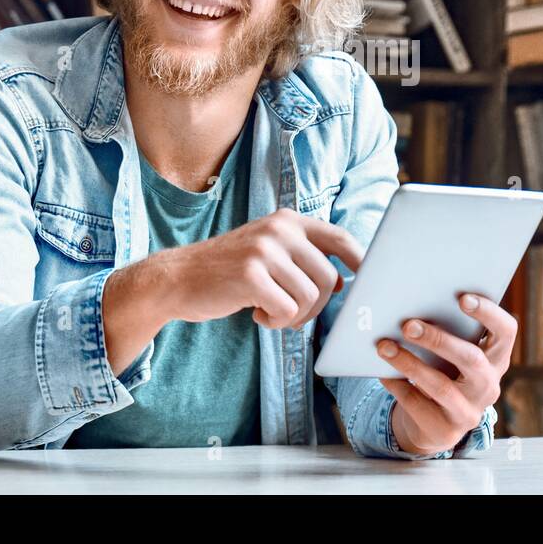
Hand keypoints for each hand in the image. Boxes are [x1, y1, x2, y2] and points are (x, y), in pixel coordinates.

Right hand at [164, 207, 364, 329]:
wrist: (176, 279)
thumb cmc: (227, 271)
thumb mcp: (267, 252)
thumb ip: (304, 259)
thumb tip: (344, 281)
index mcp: (287, 221)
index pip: (339, 238)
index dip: (360, 261)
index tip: (366, 281)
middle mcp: (279, 230)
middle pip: (327, 278)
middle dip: (315, 306)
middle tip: (291, 312)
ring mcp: (264, 251)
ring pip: (310, 297)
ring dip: (294, 316)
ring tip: (270, 310)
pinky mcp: (251, 276)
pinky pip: (287, 311)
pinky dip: (276, 321)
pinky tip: (257, 314)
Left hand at [376, 292, 514, 455]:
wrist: (435, 424)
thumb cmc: (444, 373)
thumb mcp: (453, 355)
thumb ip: (447, 332)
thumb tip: (408, 306)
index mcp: (496, 358)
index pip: (505, 332)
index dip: (489, 313)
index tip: (462, 298)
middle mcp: (489, 385)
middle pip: (471, 359)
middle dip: (438, 339)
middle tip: (408, 325)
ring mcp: (470, 411)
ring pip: (441, 386)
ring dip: (410, 363)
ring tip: (384, 346)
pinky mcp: (446, 430)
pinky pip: (417, 404)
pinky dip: (397, 385)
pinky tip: (382, 372)